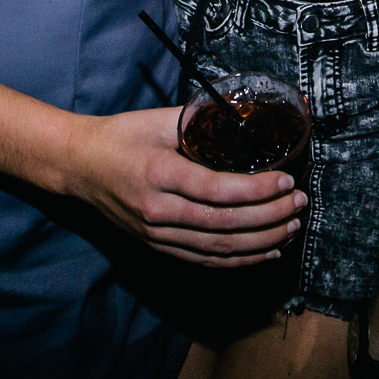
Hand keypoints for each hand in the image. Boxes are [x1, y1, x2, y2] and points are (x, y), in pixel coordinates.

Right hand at [66, 107, 305, 265]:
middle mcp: (158, 211)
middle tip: (300, 204)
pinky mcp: (157, 246)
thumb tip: (244, 119)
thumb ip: (199, 121)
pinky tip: (265, 252)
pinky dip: (238, 260)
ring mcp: (156, 235)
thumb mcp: (158, 119)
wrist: (78, 166)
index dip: (257, 190)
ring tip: (292, 227)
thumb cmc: (120, 136)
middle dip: (269, 217)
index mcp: (159, 174)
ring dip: (261, 241)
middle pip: (224, 224)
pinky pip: (204, 259)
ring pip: (218, 247)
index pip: (217, 190)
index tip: (286, 181)